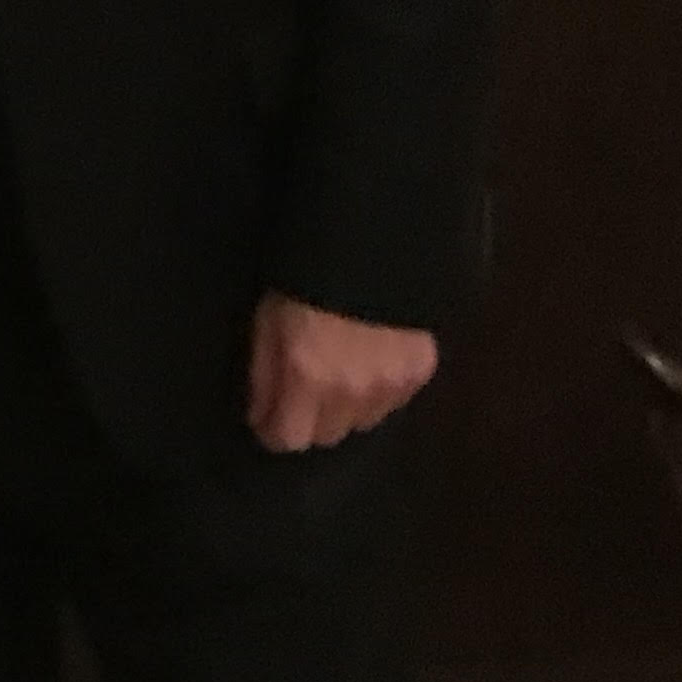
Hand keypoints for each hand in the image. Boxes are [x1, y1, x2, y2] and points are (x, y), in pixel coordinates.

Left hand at [247, 292, 435, 453]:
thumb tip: (260, 416)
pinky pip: (394, 402)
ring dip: (346, 408)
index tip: (267, 416)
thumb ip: (264, 375)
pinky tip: (371, 361)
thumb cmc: (304, 276)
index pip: (288, 440)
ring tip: (339, 371)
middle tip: (302, 390)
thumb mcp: (266, 321)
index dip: (273, 429)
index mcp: (308, 377)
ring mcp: (391, 385)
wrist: (375, 242)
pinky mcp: (421, 371)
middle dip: (309, 421)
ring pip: (362, 423)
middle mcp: (351, 392)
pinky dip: (379, 391)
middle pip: (326, 437)